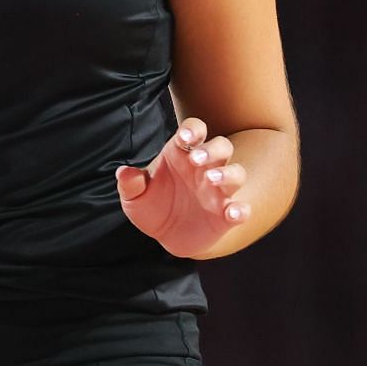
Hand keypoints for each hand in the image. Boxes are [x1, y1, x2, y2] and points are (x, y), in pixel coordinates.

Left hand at [115, 117, 250, 258]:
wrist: (165, 236)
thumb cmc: (152, 206)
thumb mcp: (135, 197)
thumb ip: (130, 183)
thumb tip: (124, 173)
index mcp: (182, 155)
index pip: (194, 131)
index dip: (193, 129)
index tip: (186, 137)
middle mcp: (204, 169)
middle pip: (221, 146)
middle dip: (213, 149)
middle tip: (197, 159)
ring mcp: (218, 191)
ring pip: (236, 173)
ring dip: (228, 174)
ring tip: (212, 179)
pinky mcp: (226, 215)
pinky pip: (241, 208)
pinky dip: (241, 209)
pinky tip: (233, 213)